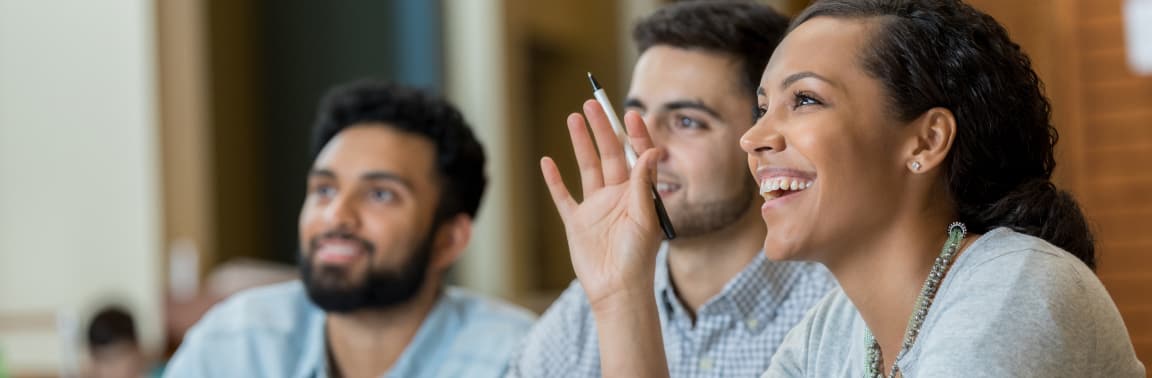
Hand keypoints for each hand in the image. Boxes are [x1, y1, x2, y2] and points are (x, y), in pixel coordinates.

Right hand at [540, 100, 664, 310]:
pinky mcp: (576, 222)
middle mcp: (617, 196)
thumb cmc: (638, 259)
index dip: (634, 134)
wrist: (617, 290)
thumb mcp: (645, 218)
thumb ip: (644, 184)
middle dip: (602, 128)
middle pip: (609, 154)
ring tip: (574, 117)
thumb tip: (652, 150)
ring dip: (580, 143)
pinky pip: (563, 196)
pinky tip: (547, 162)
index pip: (637, 156)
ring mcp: (595, 207)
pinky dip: (554, 180)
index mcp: (638, 194)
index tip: (629, 113)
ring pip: (587, 167)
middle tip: (594, 103)